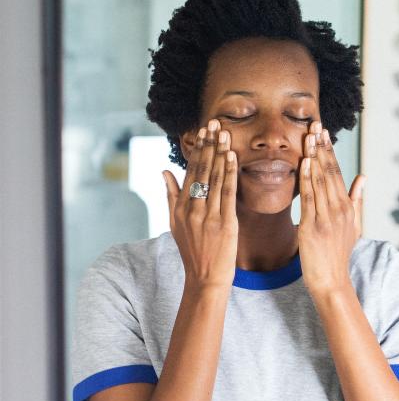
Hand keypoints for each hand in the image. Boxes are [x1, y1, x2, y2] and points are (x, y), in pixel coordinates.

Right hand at [162, 119, 238, 290]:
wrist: (205, 278)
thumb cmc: (193, 251)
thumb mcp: (174, 223)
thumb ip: (170, 195)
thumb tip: (164, 171)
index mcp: (180, 207)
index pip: (190, 172)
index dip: (198, 149)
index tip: (203, 130)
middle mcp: (192, 209)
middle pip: (202, 170)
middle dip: (209, 144)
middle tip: (215, 122)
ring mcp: (208, 216)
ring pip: (215, 178)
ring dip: (220, 152)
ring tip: (225, 133)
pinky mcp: (224, 223)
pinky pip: (227, 193)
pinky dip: (230, 173)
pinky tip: (232, 157)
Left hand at [298, 120, 365, 294]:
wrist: (332, 282)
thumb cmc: (337, 255)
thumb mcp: (352, 226)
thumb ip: (356, 200)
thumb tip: (363, 177)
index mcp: (347, 207)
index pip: (338, 173)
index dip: (330, 151)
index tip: (324, 132)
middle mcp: (339, 209)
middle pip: (330, 172)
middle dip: (322, 147)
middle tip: (315, 124)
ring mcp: (327, 217)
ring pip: (320, 180)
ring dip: (314, 156)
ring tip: (309, 135)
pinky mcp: (314, 226)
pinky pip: (310, 197)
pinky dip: (308, 178)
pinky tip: (305, 161)